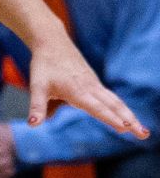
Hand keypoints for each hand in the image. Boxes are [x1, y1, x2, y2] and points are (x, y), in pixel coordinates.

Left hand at [24, 30, 149, 137]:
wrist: (52, 42)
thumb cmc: (43, 65)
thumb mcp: (37, 87)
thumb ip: (36, 107)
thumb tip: (32, 124)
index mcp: (78, 91)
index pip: (97, 108)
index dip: (111, 118)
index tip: (126, 127)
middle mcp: (90, 88)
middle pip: (114, 106)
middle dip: (130, 120)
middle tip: (144, 134)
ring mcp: (94, 84)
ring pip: (115, 101)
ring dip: (129, 115)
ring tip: (142, 130)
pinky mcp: (94, 82)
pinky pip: (110, 97)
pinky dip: (121, 108)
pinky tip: (126, 117)